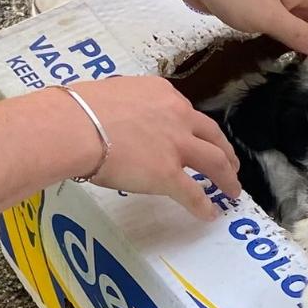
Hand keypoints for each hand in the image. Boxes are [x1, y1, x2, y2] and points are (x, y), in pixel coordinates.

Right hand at [61, 77, 240, 220]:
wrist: (76, 126)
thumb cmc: (80, 109)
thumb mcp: (111, 95)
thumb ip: (124, 107)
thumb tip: (114, 118)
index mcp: (161, 94)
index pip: (185, 112)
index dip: (193, 127)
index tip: (195, 137)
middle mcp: (177, 115)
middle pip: (212, 134)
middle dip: (225, 150)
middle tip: (230, 163)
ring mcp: (177, 145)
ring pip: (215, 161)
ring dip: (227, 177)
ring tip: (231, 189)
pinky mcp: (169, 174)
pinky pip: (193, 193)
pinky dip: (204, 205)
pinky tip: (210, 213)